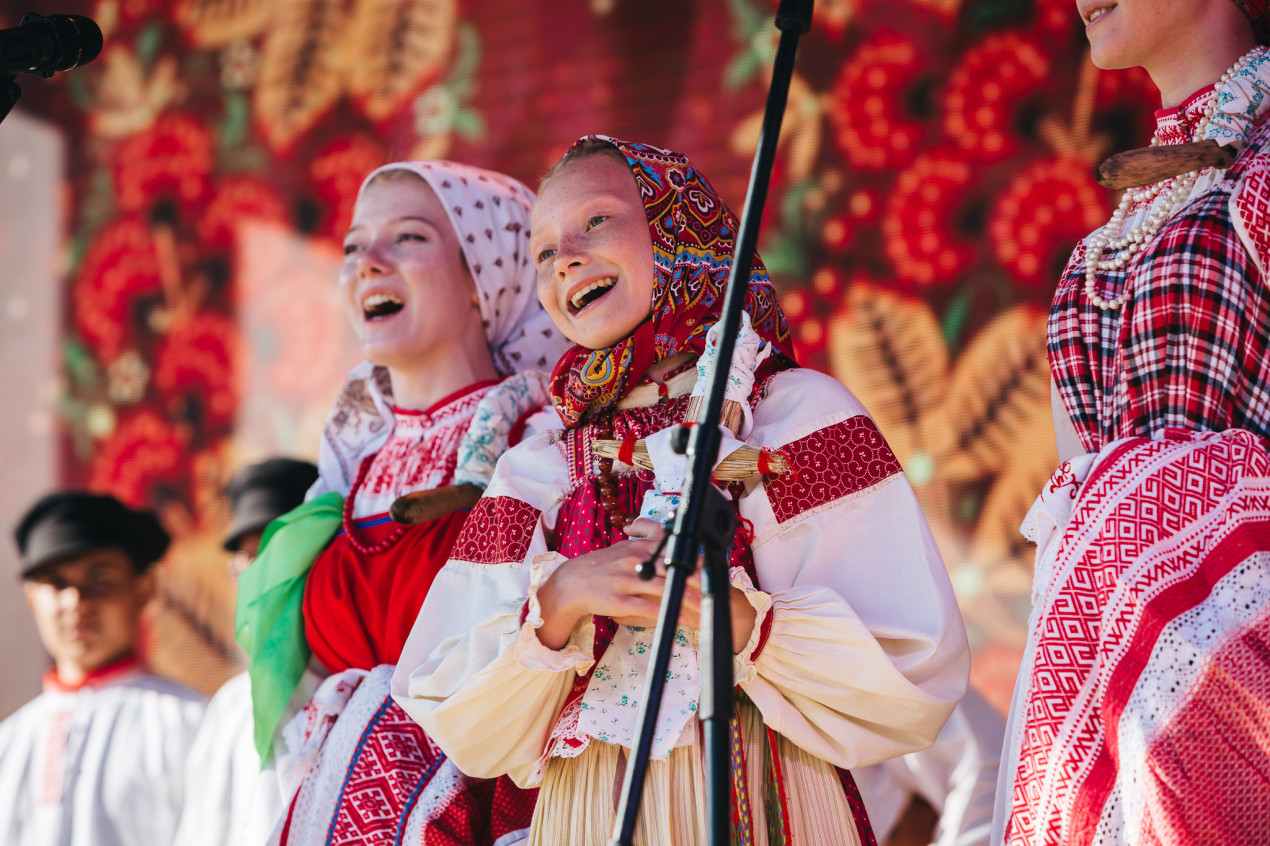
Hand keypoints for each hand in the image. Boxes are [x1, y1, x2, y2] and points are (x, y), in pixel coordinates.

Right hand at [536, 519, 757, 653]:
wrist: (572, 582)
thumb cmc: (602, 567)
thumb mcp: (626, 550)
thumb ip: (649, 547)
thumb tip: (676, 549)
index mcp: (640, 547)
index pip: (675, 551)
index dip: (696, 560)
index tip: (713, 569)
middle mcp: (636, 560)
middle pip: (674, 569)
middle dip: (698, 581)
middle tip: (717, 591)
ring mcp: (627, 581)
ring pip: (665, 590)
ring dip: (688, 601)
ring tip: (706, 610)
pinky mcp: (620, 600)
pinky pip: (649, 610)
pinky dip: (668, 615)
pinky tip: (681, 622)